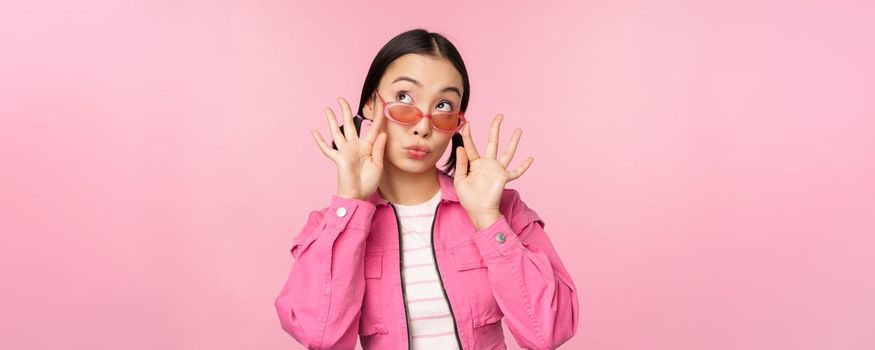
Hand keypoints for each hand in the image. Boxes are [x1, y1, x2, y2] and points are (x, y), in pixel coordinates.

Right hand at [310, 95, 386, 199]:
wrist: (358, 196)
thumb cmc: (368, 183)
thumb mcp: (378, 165)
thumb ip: (379, 148)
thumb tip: (383, 132)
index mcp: (368, 147)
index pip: (373, 127)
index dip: (377, 115)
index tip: (379, 101)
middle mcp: (355, 146)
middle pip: (350, 124)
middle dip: (346, 111)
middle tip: (342, 99)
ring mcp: (345, 151)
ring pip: (337, 132)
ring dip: (332, 120)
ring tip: (327, 109)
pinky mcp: (338, 158)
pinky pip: (327, 148)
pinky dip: (320, 141)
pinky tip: (314, 132)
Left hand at [454, 113, 533, 227]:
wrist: (479, 211)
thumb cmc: (468, 198)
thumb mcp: (460, 180)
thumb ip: (461, 163)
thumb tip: (460, 147)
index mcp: (475, 164)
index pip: (471, 146)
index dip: (468, 135)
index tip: (467, 124)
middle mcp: (488, 164)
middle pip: (493, 142)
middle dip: (495, 129)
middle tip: (499, 116)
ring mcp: (497, 170)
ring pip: (508, 152)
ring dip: (513, 141)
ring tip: (518, 130)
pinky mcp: (504, 178)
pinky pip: (516, 171)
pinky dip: (524, 166)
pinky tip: (530, 158)